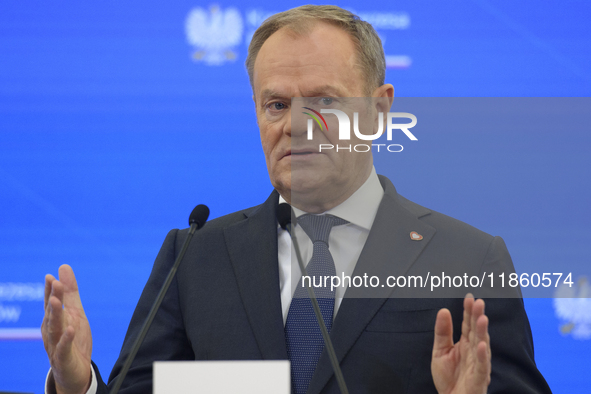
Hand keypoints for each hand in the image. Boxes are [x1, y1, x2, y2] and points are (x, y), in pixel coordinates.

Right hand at [41, 264, 92, 393]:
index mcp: (54, 319)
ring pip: (54, 329)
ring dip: (55, 315)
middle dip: (53, 298)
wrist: (74, 371)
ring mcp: (55, 345)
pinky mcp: (63, 359)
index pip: (51, 303)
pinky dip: (66, 339)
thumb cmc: (73, 338)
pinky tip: (71, 329)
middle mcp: (51, 331)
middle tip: (55, 283)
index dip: (51, 290)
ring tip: (57, 301)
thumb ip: (70, 291)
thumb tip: (63, 266)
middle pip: (52, 313)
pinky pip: (63, 348)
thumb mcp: (75, 312)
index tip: (51, 276)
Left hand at [431, 294, 490, 393]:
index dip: (469, 311)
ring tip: (482, 318)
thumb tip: (443, 310)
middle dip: (478, 317)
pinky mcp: (479, 379)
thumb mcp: (440, 351)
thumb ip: (442, 332)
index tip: (469, 297)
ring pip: (482, 346)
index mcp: (465, 344)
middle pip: (476, 332)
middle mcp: (474, 352)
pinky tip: (482, 345)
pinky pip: (482, 367)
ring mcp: (478, 365)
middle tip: (478, 302)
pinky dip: (483, 356)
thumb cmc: (448, 378)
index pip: (468, 325)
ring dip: (482, 333)